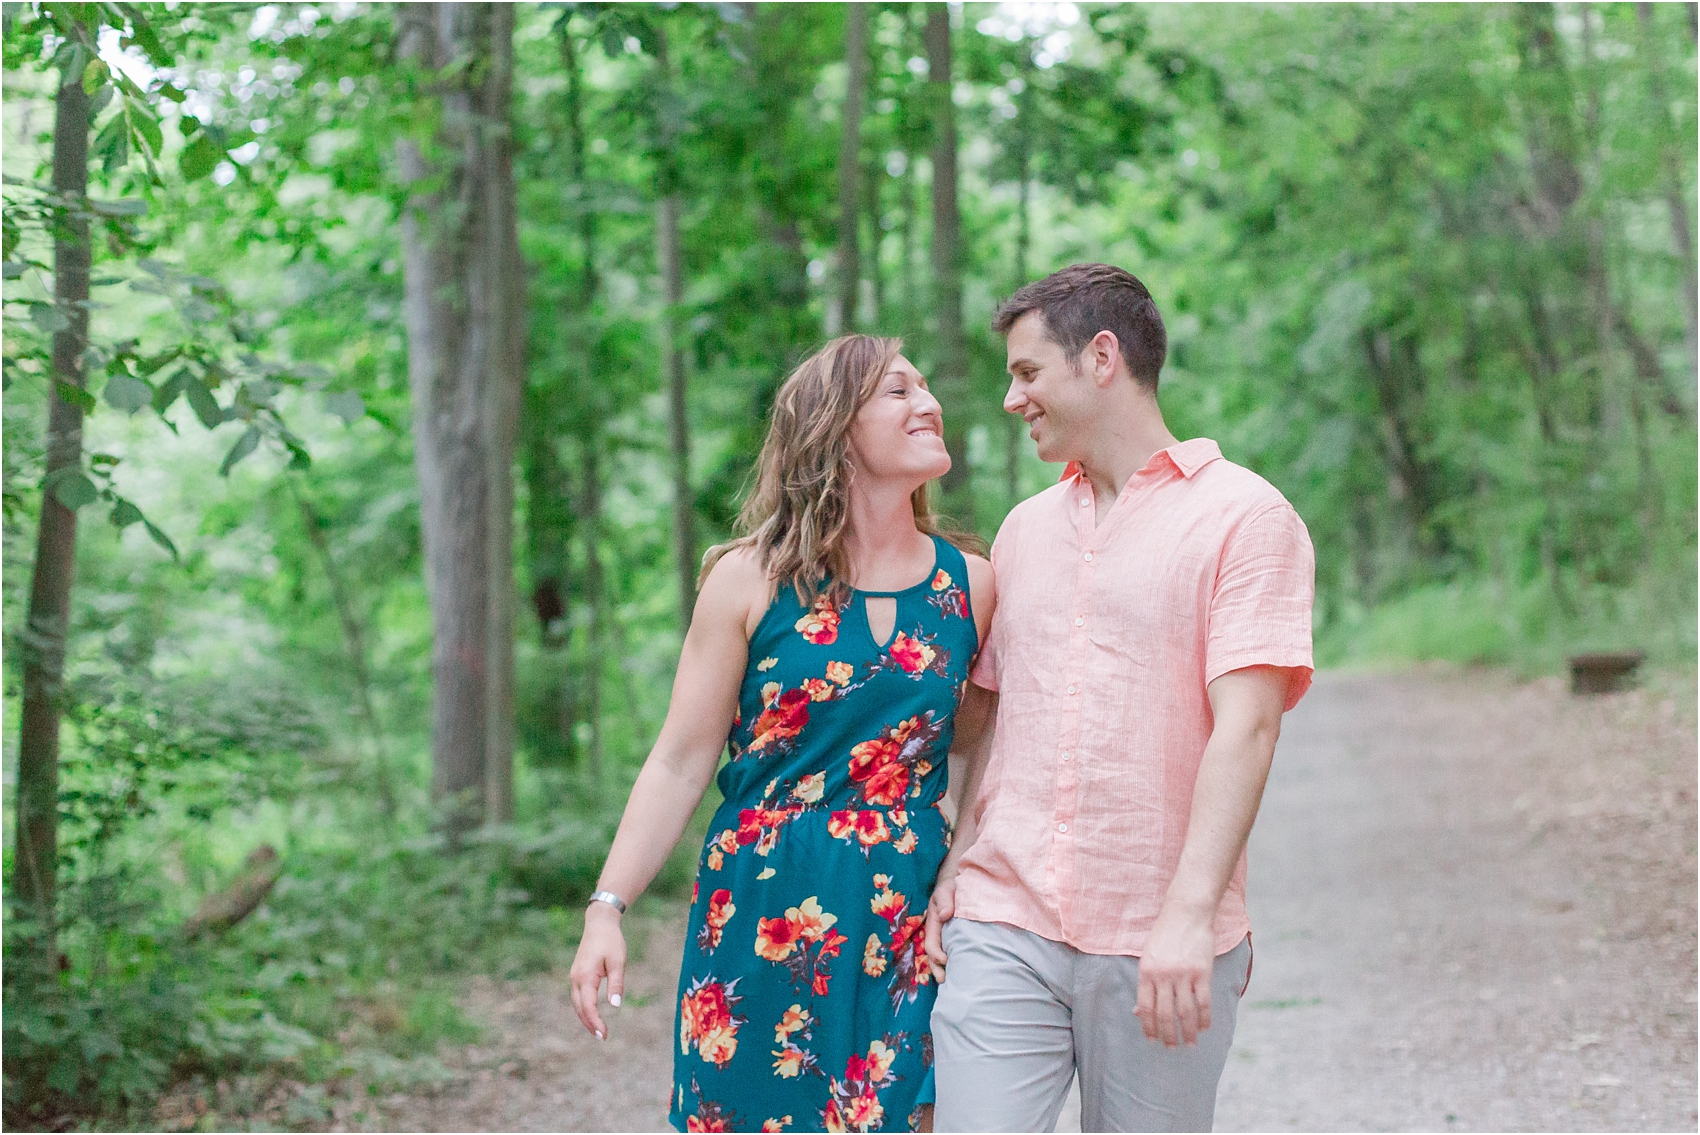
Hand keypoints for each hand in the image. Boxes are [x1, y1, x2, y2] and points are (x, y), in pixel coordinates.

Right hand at [569, 903, 626, 1040]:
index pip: (588, 1006)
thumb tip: (615, 1005)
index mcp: (585, 976)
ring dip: (586, 1018)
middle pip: (580, 1008)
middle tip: (603, 1037)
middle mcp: (576, 978)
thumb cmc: (611, 941)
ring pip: (577, 1003)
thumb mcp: (618, 962)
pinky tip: (592, 1014)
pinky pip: (578, 996)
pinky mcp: (577, 974)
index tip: (605, 1034)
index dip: (596, 1022)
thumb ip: (616, 983)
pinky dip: (584, 1008)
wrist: (599, 923)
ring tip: (598, 1030)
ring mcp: (574, 976)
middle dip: (590, 1024)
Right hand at [924, 869, 956, 982]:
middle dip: (937, 968)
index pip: (931, 942)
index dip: (936, 953)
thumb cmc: (953, 887)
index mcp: (934, 922)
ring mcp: (947, 937)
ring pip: (942, 957)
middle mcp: (939, 933)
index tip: (946, 960)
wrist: (962, 885)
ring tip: (950, 983)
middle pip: (934, 954)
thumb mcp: (947, 889)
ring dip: (944, 970)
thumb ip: (945, 899)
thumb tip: (944, 915)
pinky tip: (962, 974)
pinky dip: (955, 964)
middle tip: (944, 980)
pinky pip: (954, 953)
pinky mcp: (957, 940)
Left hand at [1135, 906, 1215, 1047]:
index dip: (1148, 1027)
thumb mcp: (1148, 957)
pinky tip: (1205, 1028)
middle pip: (1165, 1014)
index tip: (1152, 1040)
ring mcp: (1183, 974)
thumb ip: (1145, 985)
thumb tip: (1138, 1012)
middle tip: (1172, 1048)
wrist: (1186, 913)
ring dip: (1188, 1032)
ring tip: (1190, 1044)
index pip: (1145, 1007)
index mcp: (1146, 972)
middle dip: (1168, 1035)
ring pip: (1185, 1012)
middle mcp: (1163, 976)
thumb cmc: (1165, 936)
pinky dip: (1205, 1018)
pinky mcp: (1202, 972)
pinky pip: (1204, 1002)